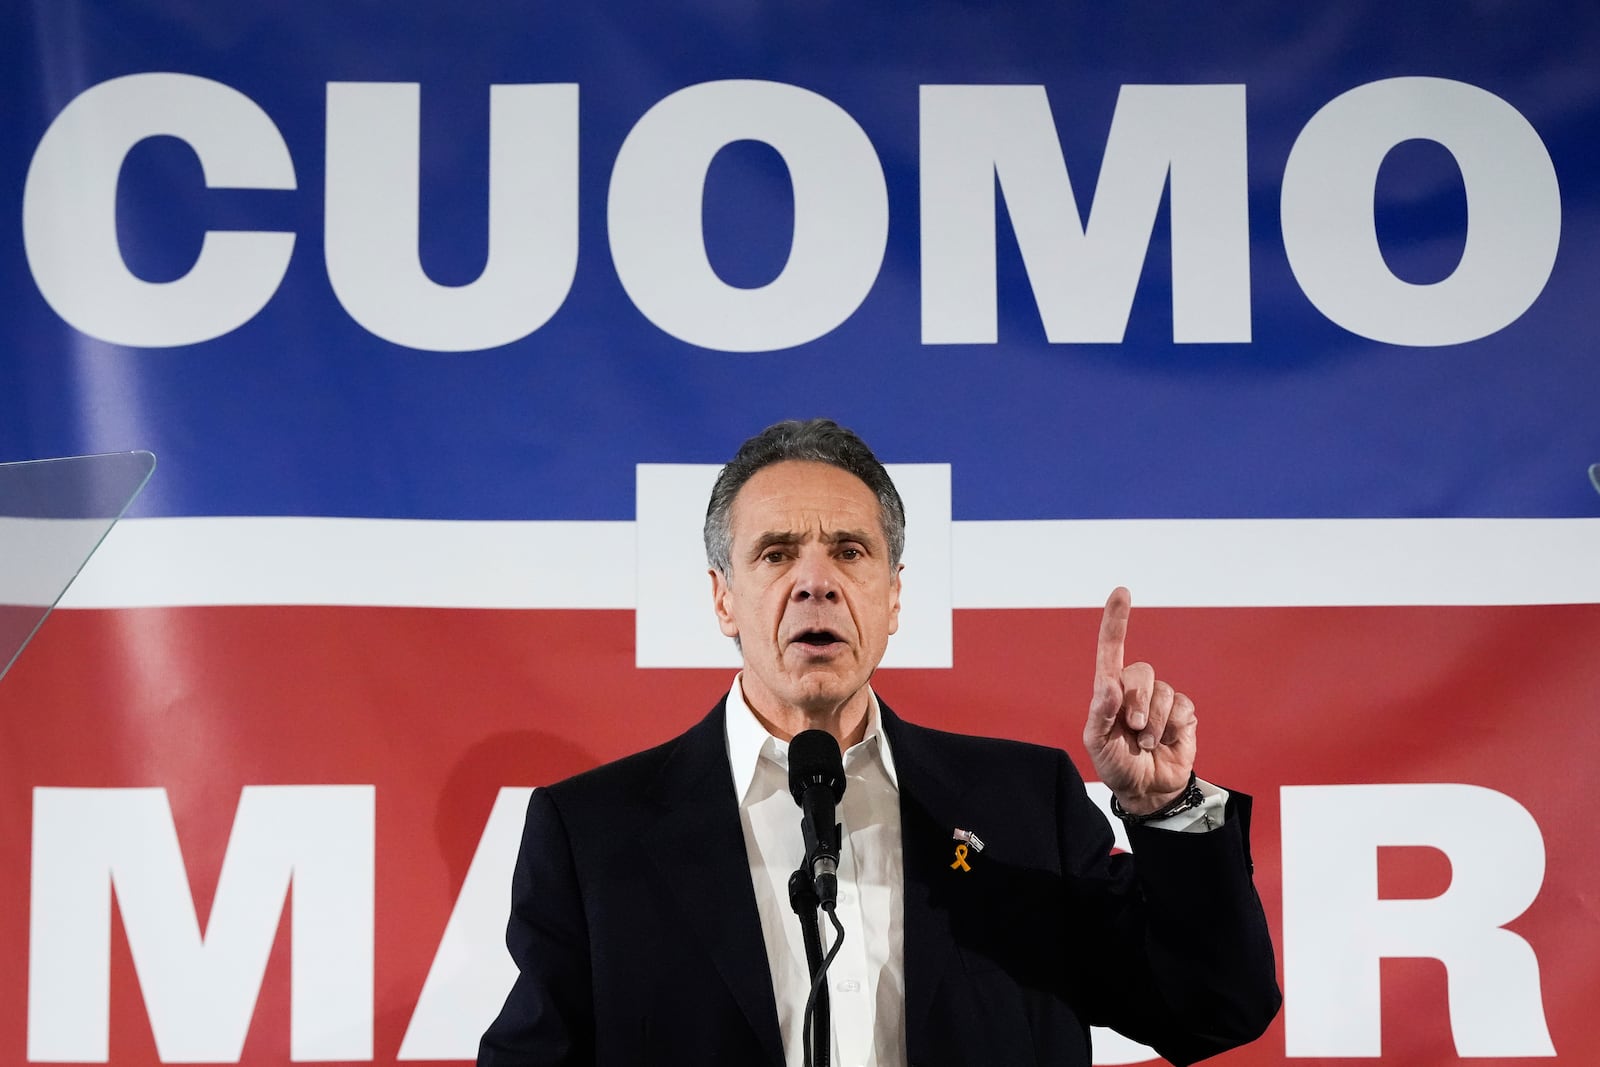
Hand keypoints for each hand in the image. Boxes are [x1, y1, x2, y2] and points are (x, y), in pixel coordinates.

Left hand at [1083, 587, 1196, 814]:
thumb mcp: (1097, 743)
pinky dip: (1173, 728)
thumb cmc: (1115, 764)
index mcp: (1109, 691)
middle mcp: (1135, 690)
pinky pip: (1182, 708)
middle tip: (1132, 729)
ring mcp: (1161, 700)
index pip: (1111, 649)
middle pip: (1140, 672)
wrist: (1146, 790)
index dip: (1116, 620)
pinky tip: (1166, 742)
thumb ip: (1100, 713)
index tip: (1121, 592)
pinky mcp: (1183, 714)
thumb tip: (1110, 686)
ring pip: (1163, 692)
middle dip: (1137, 701)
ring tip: (1146, 743)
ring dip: (1154, 722)